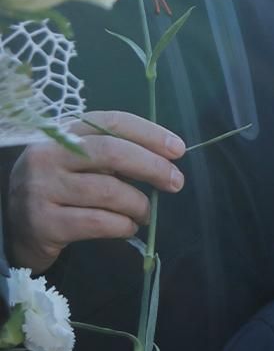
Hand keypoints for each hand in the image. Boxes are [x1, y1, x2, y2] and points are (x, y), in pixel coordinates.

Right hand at [6, 111, 185, 273]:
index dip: (150, 133)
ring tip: (144, 213)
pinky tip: (127, 227)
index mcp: (62, 132)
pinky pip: (99, 222)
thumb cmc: (63, 190)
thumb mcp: (82, 163)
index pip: (111, 122)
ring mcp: (41, 187)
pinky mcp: (44, 222)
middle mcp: (47, 155)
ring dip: (139, 205)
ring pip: (109, 191)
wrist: (19, 228)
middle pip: (112, 152)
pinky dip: (123, 226)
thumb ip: (115, 156)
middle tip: (175, 182)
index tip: (178, 149)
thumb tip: (166, 160)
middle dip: (153, 167)